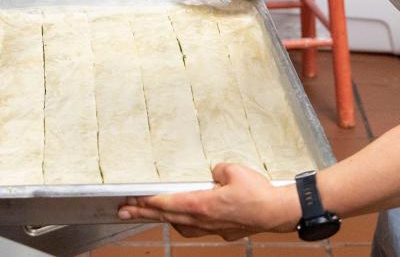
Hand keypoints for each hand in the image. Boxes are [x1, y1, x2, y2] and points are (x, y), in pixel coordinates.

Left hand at [117, 163, 299, 240]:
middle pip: (166, 217)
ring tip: (145, 214)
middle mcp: (203, 220)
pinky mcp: (221, 231)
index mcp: (202, 204)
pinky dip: (182, 223)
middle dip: (142, 214)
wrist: (277, 213)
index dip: (146, 202)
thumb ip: (216, 169)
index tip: (129, 201)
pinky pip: (194, 228)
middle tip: (122, 212)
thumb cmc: (258, 192)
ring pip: (179, 225)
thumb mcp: (233, 170)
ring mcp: (212, 228)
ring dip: (161, 220)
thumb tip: (212, 172)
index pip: (166, 204)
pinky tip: (179, 220)